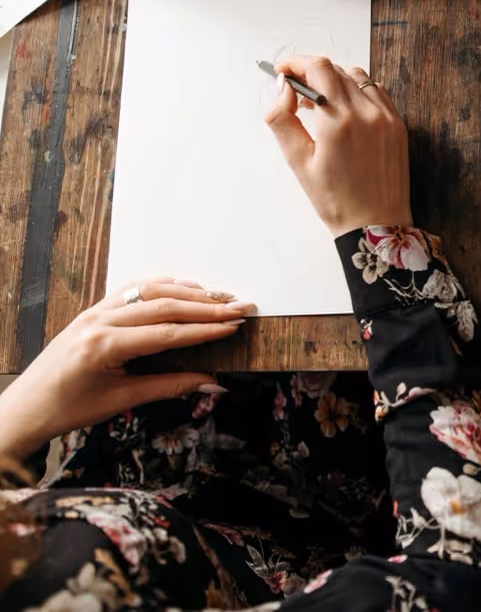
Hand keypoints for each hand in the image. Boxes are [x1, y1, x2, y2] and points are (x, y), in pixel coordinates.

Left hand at [0, 279, 251, 460]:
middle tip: (239, 307)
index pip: (167, 332)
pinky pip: (132, 289)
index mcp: (104, 345)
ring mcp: (94, 311)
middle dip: (206, 306)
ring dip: (188, 292)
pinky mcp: (93, 309)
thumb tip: (212, 383)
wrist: (27, 407)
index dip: (205, 329)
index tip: (235, 326)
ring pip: (149, 291)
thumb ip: (170, 386)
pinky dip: (162, 286)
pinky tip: (184, 288)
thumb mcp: (122, 400)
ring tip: (220, 296)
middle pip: (164, 305)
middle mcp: (99, 320)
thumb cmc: (68, 408)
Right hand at [264, 57, 411, 236]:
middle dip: (311, 72)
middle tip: (296, 92)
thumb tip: (282, 88)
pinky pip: (377, 92)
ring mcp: (386, 118)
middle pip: (335, 69)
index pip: (317, 68)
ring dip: (335, 80)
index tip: (283, 71)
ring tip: (320, 105)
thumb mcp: (298, 162)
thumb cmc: (336, 201)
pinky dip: (358, 91)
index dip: (296, 63)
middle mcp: (366, 113)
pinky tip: (346, 110)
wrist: (376, 225)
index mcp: (338, 122)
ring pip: (357, 77)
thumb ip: (283, 120)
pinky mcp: (398, 125)